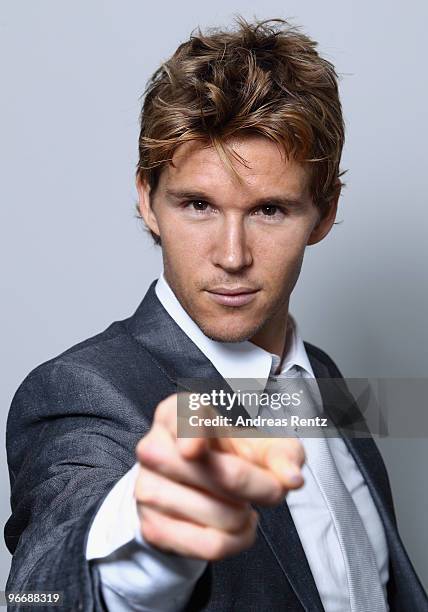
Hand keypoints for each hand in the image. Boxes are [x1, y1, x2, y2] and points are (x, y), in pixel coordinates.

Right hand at [134, 393, 304, 560]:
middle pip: (218, 473)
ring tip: (241, 503)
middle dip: (258, 486)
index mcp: (177, 412)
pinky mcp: (153, 527)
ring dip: (245, 516)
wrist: (197, 484)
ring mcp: (147, 487)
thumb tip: (290, 477)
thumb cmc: (230, 454)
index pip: (181, 417)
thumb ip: (283, 454)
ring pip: (219, 514)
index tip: (193, 449)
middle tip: (264, 485)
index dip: (190, 433)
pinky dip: (236, 542)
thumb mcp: (262, 443)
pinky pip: (210, 545)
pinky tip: (236, 526)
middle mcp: (154, 446)